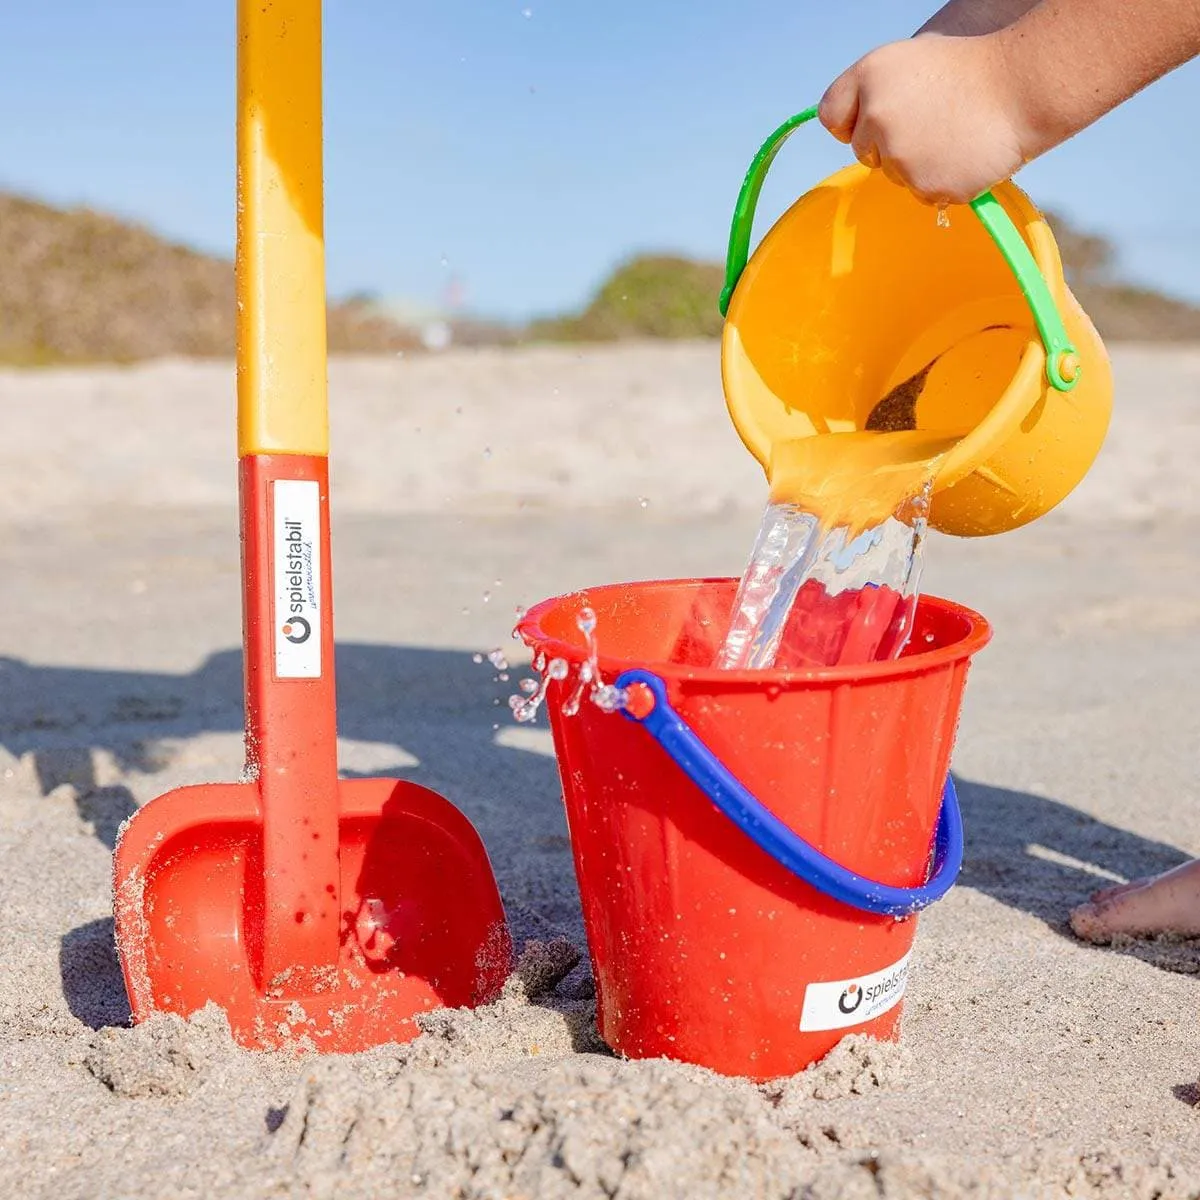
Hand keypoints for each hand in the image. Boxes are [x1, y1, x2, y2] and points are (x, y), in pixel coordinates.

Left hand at [819, 34, 1031, 205]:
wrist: (1022, 87)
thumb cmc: (971, 71)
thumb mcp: (910, 61)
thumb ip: (873, 92)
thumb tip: (853, 126)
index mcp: (869, 77)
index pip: (832, 116)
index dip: (853, 121)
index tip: (877, 119)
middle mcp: (876, 117)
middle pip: (864, 152)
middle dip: (890, 144)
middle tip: (933, 122)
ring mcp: (899, 156)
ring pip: (894, 175)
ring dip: (918, 164)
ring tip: (953, 135)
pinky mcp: (924, 185)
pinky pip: (922, 193)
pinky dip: (941, 181)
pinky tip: (963, 154)